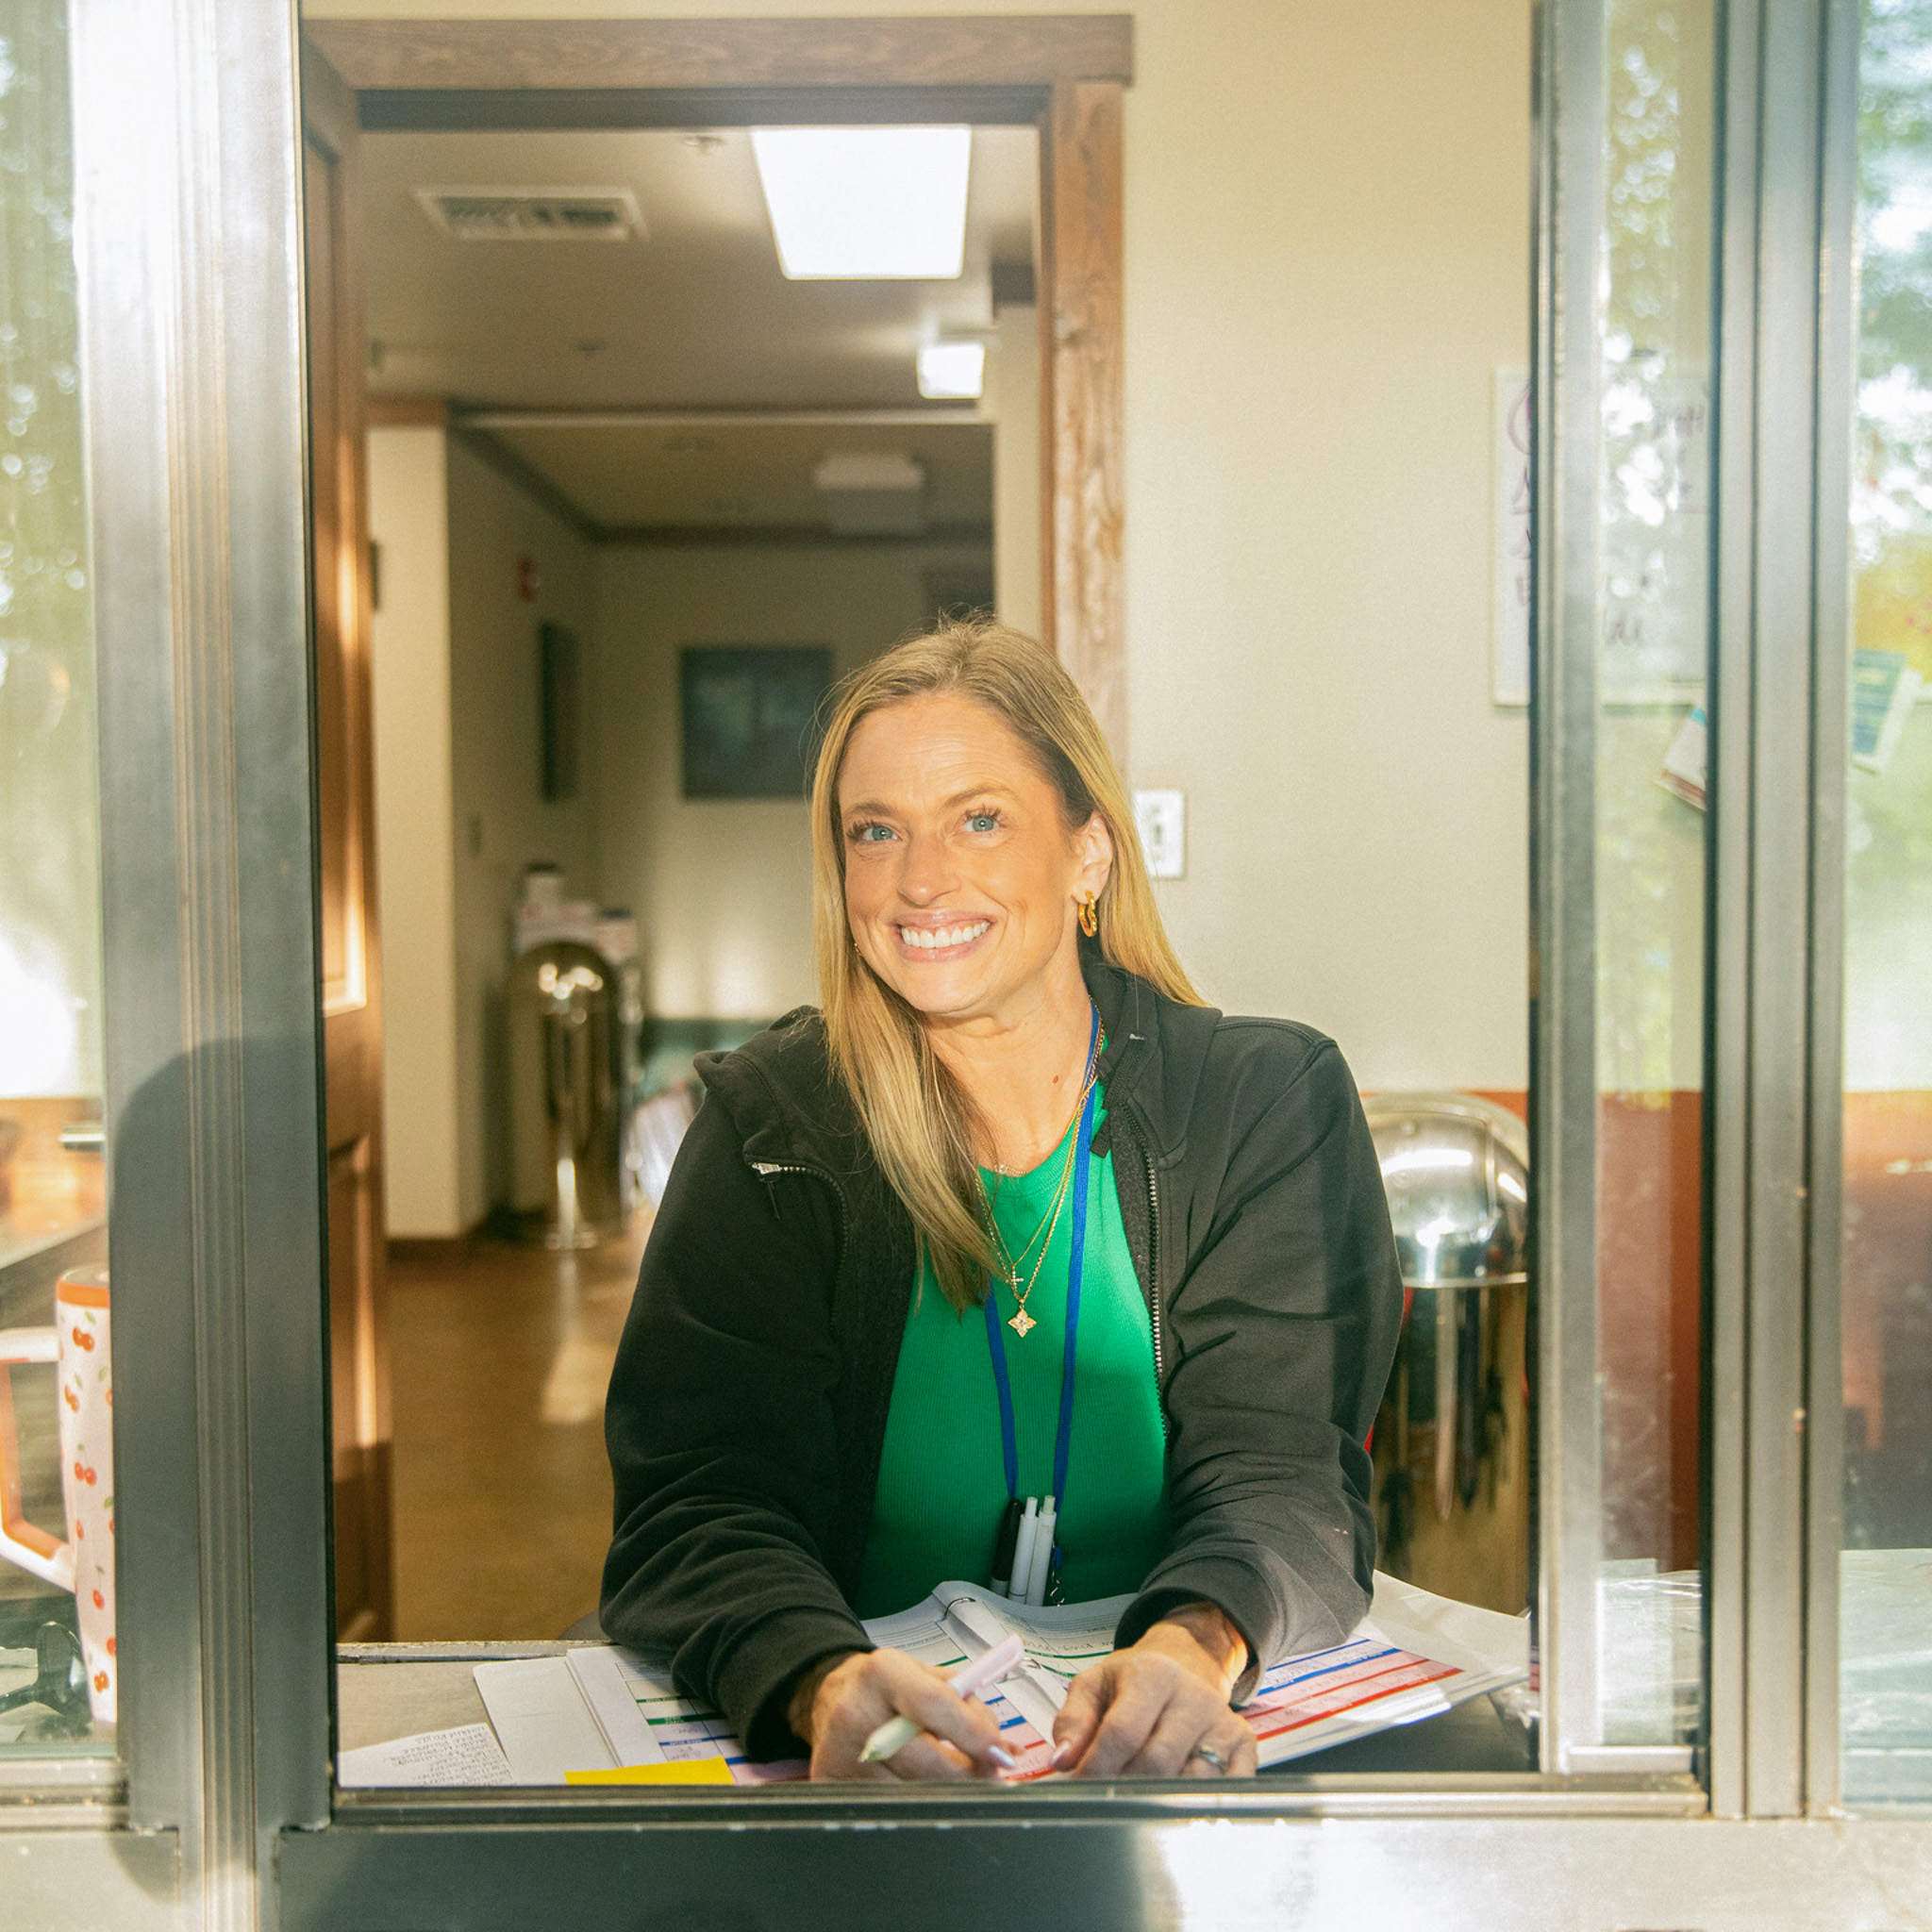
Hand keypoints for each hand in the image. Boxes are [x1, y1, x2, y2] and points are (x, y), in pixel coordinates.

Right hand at [787, 1647, 1016, 1781]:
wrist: (829, 1694)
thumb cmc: (887, 1687)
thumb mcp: (926, 1675)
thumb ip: (967, 1704)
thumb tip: (1005, 1749)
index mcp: (883, 1673)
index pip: (933, 1705)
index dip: (973, 1734)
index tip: (1001, 1754)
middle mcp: (856, 1712)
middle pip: (925, 1762)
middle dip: (967, 1775)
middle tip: (989, 1776)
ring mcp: (839, 1752)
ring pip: (910, 1792)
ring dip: (943, 1791)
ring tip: (949, 1774)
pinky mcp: (828, 1782)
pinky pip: (887, 1806)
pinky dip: (913, 1801)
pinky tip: (916, 1785)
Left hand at [1051, 1603, 1257, 1778]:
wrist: (1183, 1665)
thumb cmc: (1133, 1683)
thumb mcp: (1094, 1686)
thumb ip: (1073, 1721)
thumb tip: (1064, 1760)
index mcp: (1153, 1674)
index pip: (1122, 1732)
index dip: (1096, 1767)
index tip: (1080, 1787)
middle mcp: (1193, 1695)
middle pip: (1157, 1762)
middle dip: (1125, 1785)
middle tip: (1107, 1793)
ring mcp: (1223, 1721)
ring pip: (1192, 1781)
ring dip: (1160, 1798)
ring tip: (1139, 1792)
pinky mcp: (1244, 1744)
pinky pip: (1227, 1788)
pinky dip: (1199, 1803)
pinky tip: (1177, 1796)